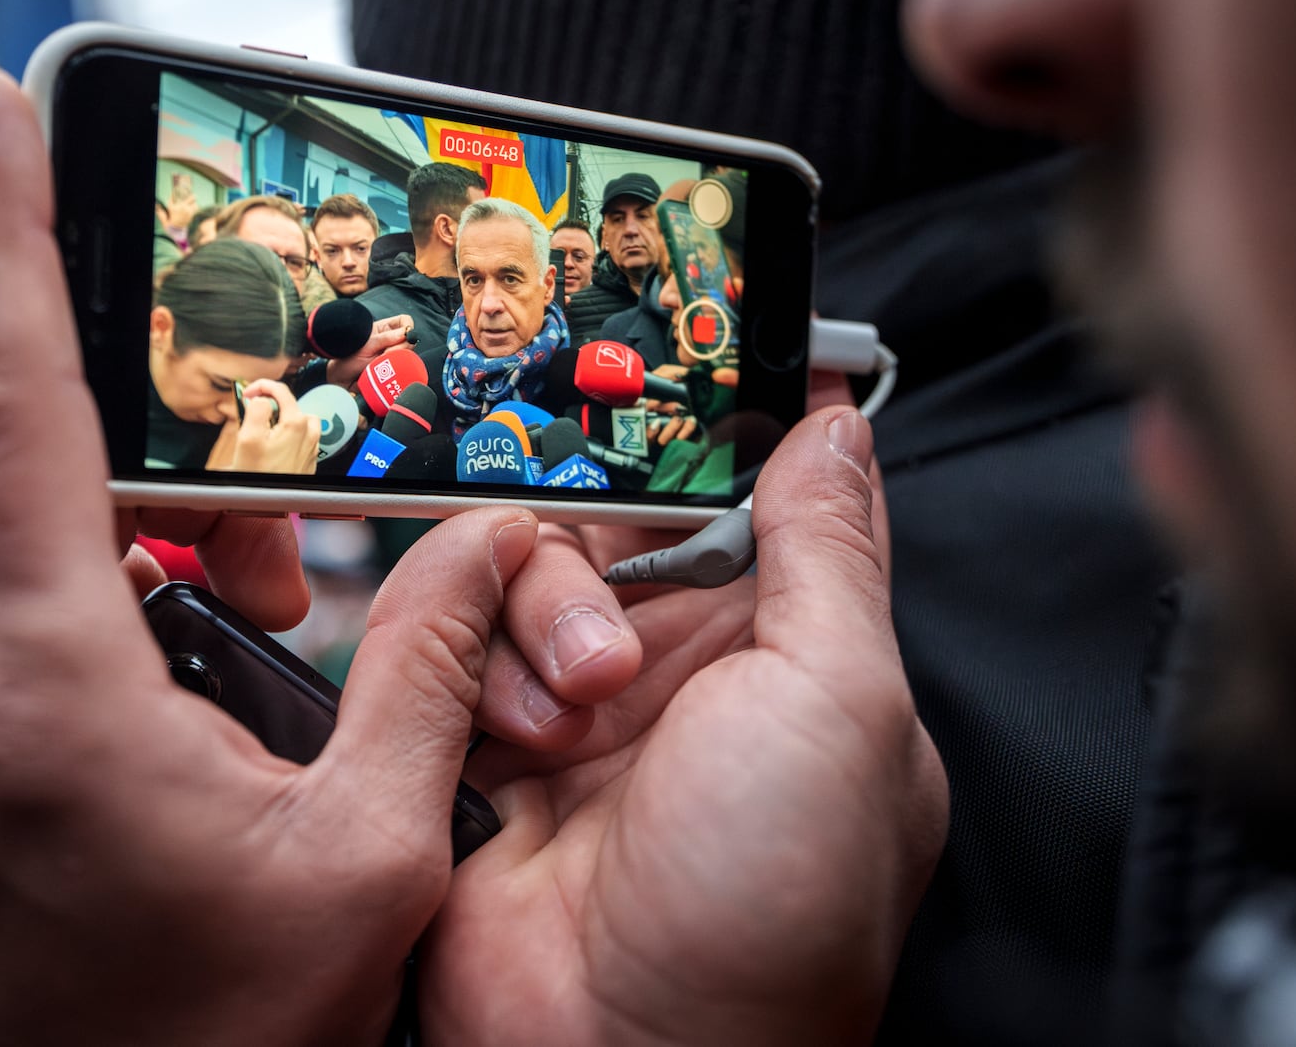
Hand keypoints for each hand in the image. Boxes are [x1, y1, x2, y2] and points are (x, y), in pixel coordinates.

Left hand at [0, 65, 542, 1046]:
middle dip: (179, 500)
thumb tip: (492, 554)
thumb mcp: (369, 860)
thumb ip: (434, 676)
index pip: (12, 401)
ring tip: (236, 682)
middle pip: (56, 507)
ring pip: (29, 588)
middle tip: (286, 578)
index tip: (2, 112)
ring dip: (136, 593)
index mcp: (55, 694)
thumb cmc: (218, 1044)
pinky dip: (83, 655)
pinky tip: (159, 742)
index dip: (2, 231)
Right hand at [230, 378, 319, 473]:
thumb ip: (256, 410)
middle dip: (269, 406)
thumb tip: (260, 398)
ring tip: (264, 431)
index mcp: (296, 422)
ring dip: (281, 420)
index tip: (246, 394)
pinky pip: (301, 438)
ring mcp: (311, 447)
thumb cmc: (259, 477)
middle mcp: (309, 432)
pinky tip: (274, 447)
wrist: (270, 507)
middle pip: (289, 405)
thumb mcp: (248, 438)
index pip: (280, 389)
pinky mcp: (309, 459)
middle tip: (250, 416)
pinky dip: (288, 435)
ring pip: (298, 420)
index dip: (259, 387)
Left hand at [326, 311, 413, 388]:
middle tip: (385, 355)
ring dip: (396, 362)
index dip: (407, 327)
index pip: (405, 322)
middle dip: (400, 349)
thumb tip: (406, 333)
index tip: (402, 337)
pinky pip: (402, 371)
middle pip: (410, 342)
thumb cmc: (347, 356)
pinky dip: (396, 373)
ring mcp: (393, 357)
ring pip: (408, 357)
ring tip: (380, 365)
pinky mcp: (393, 372)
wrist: (339, 378)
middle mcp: (391, 342)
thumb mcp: (366, 344)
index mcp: (385, 329)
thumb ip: (386, 338)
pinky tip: (384, 374)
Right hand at [420, 406, 943, 1044]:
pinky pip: (453, 633)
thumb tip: (836, 433)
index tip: (669, 389)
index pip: (746, 501)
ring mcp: (576, 706)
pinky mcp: (484, 738)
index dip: (709, 444)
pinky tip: (512, 737)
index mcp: (784, 655)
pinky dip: (473, 661)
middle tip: (616, 626)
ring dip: (543, 616)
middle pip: (617, 521)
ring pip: (527, 566)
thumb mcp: (841, 705)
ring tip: (574, 711)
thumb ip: (830, 552)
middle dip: (604, 546)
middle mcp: (679, 672)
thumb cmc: (770, 907)